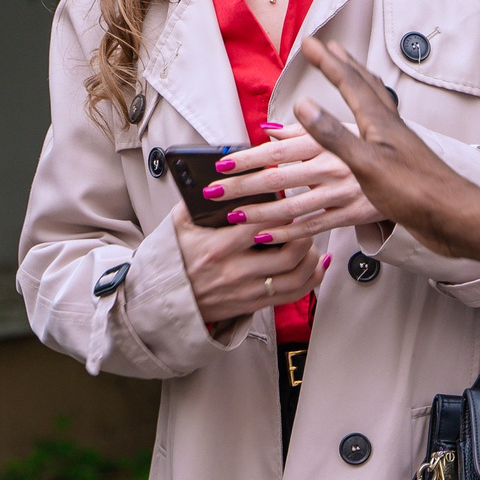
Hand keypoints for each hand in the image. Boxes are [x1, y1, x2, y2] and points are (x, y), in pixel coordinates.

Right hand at [171, 202, 318, 329]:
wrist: (162, 299)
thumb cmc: (172, 258)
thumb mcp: (178, 223)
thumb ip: (197, 199)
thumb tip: (219, 174)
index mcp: (218, 247)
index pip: (262, 224)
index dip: (282, 209)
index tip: (287, 198)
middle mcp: (236, 271)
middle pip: (288, 252)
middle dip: (303, 232)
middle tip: (303, 218)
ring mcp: (246, 291)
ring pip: (295, 276)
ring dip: (310, 256)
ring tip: (310, 241)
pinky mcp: (252, 304)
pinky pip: (291, 295)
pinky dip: (310, 279)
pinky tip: (317, 265)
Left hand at [197, 123, 378, 242]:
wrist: (414, 173)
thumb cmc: (373, 148)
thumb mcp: (344, 129)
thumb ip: (304, 132)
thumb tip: (270, 132)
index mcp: (327, 142)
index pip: (278, 150)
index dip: (248, 158)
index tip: (223, 164)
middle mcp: (333, 166)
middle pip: (277, 178)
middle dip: (242, 186)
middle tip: (214, 192)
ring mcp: (342, 193)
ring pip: (291, 207)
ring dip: (258, 213)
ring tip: (233, 216)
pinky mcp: (351, 215)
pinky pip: (312, 227)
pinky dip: (286, 234)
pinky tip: (264, 236)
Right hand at [293, 38, 479, 278]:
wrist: (455, 216)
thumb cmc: (415, 192)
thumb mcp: (367, 165)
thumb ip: (335, 136)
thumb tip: (304, 104)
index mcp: (380, 123)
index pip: (349, 83)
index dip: (327, 62)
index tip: (309, 43)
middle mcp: (390, 126)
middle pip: (366, 85)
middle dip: (344, 65)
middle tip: (329, 47)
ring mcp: (398, 143)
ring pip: (376, 103)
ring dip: (360, 84)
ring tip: (349, 73)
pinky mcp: (402, 161)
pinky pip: (380, 126)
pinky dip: (368, 114)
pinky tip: (368, 127)